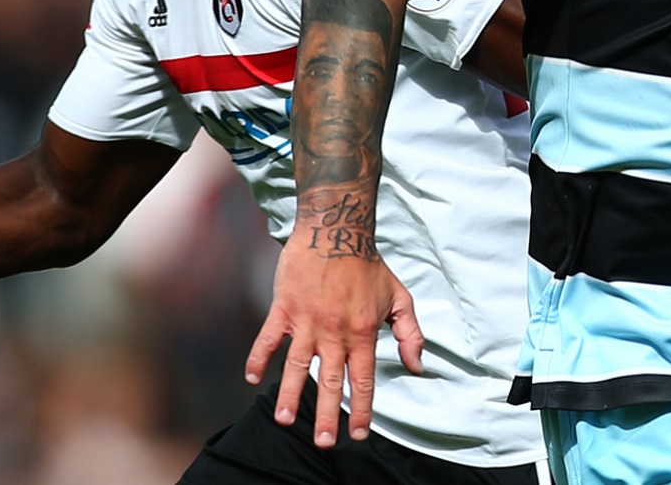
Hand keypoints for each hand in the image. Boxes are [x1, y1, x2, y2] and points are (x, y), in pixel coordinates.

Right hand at [245, 246, 422, 447]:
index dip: (362, 409)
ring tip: (284, 419)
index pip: (363, 380)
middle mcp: (334, 332)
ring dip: (289, 394)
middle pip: (329, 381)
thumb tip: (418, 366)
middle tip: (323, 442)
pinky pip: (268, 338)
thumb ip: (411, 334)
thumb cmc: (369, 265)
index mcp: (363, 332)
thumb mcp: (400, 298)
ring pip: (296, 366)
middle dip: (327, 415)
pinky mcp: (284, 308)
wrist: (336, 229)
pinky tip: (252, 378)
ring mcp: (307, 321)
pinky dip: (258, 358)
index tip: (358, 434)